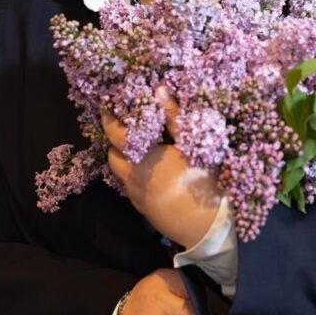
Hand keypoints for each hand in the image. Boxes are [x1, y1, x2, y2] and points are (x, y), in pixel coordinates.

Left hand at [101, 86, 221, 248]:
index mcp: (142, 158)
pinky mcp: (144, 210)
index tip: (107, 105)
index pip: (115, 134)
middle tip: (127, 129)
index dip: (109, 118)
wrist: (208, 226)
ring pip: (122, 174)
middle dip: (116, 143)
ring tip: (142, 150)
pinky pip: (132, 188)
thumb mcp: (192, 143)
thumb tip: (158, 88)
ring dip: (126, 160)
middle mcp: (133, 177)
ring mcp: (137, 197)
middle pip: (113, 156)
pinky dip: (136, 176)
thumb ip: (173, 116)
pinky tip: (154, 172)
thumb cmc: (203, 180)